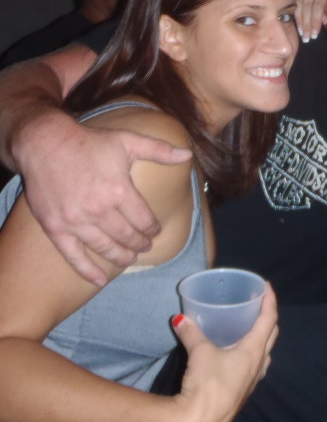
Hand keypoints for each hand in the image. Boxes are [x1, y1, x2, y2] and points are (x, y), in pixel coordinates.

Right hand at [17, 113, 191, 285]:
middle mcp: (98, 209)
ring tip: (130, 258)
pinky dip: (86, 270)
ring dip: (121, 256)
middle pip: (127, 236)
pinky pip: (72, 255)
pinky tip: (98, 280)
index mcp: (119, 191)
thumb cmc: (89, 142)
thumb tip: (187, 154)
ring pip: (105, 248)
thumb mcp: (128, 141)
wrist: (43, 143)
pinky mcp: (55, 227)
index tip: (155, 230)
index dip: (153, 228)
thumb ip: (159, 150)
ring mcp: (75, 221)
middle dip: (140, 243)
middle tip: (145, 246)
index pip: (144, 220)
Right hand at [171, 286, 278, 421]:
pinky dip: (253, 353)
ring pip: (265, 351)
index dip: (270, 300)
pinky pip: (256, 366)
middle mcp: (259, 363)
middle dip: (268, 316)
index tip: (267, 286)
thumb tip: (181, 318)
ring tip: (251, 326)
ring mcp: (253, 379)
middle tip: (258, 303)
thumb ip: (191, 332)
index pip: (269, 319)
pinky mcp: (244, 391)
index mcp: (254, 350)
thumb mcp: (199, 353)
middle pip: (271, 334)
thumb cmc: (207, 384)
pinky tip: (241, 354)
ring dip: (262, 337)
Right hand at [292, 0, 326, 41]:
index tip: (314, 34)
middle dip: (307, 24)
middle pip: (306, 6)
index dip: (315, 21)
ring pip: (298, 4)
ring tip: (302, 34)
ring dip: (299, 21)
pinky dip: (294, 13)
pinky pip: (293, 2)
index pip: (317, 5)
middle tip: (307, 38)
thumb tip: (323, 21)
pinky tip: (296, 24)